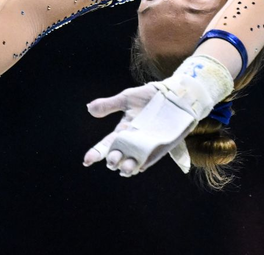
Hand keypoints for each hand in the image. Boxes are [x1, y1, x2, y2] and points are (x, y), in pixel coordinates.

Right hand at [82, 55, 234, 177]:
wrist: (176, 95)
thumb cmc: (151, 96)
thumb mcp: (128, 98)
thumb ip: (109, 104)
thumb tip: (88, 108)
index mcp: (122, 131)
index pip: (105, 145)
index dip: (95, 153)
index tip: (87, 160)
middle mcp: (131, 142)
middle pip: (117, 158)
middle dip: (112, 161)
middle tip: (112, 159)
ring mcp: (145, 147)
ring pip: (132, 164)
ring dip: (127, 168)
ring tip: (125, 168)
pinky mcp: (159, 150)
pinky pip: (149, 161)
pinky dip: (143, 165)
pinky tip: (139, 166)